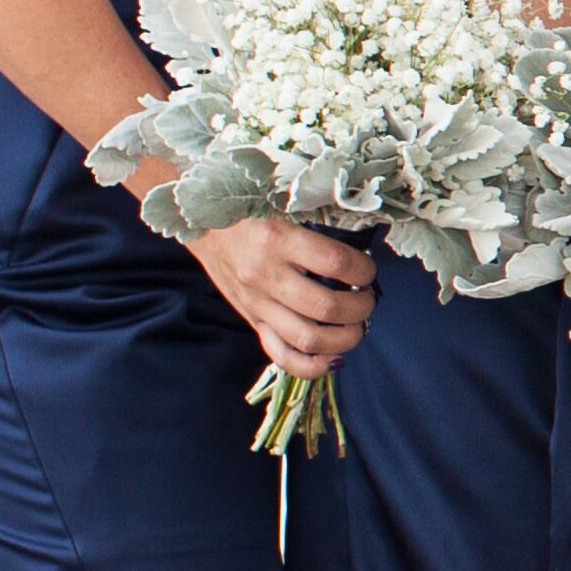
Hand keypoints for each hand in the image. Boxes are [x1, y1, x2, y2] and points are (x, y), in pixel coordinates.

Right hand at [186, 212, 376, 379]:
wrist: (202, 223)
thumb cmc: (252, 210)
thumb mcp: (283, 205)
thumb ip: (318, 226)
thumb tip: (362, 251)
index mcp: (277, 239)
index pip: (337, 263)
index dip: (364, 270)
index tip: (368, 269)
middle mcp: (265, 275)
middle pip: (327, 308)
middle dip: (361, 308)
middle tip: (367, 298)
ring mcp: (256, 302)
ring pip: (308, 339)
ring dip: (345, 338)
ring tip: (357, 325)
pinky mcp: (251, 319)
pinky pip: (281, 355)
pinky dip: (312, 365)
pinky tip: (335, 358)